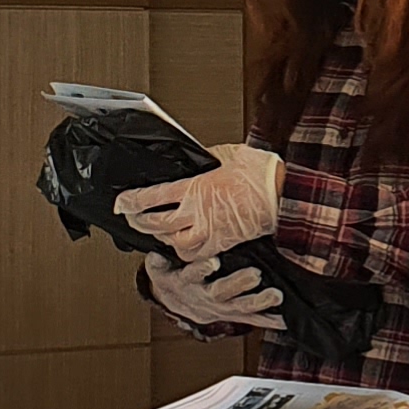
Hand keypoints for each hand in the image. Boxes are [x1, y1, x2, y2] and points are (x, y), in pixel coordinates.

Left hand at [118, 144, 280, 259]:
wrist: (286, 195)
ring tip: (155, 231)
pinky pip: (195, 254)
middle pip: (155, 224)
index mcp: (195, 188)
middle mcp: (197, 213)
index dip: (131, 202)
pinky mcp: (223, 243)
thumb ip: (204, 159)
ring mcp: (210, 231)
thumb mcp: (228, 154)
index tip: (122, 203)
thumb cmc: (262, 173)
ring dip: (160, 238)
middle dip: (138, 222)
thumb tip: (193, 160)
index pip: (152, 197)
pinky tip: (182, 244)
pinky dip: (184, 252)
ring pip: (172, 243)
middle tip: (132, 218)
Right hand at [146, 254, 290, 331]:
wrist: (175, 302)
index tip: (211, 262)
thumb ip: (158, 263)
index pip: (192, 274)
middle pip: (221, 292)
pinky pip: (252, 319)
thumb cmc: (172, 277)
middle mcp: (205, 297)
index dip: (201, 269)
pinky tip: (285, 320)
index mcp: (187, 282)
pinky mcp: (233, 314)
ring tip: (276, 295)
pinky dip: (269, 321)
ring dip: (259, 302)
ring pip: (240, 307)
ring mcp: (221, 308)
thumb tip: (155, 257)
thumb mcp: (159, 269)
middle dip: (238, 283)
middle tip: (255, 274)